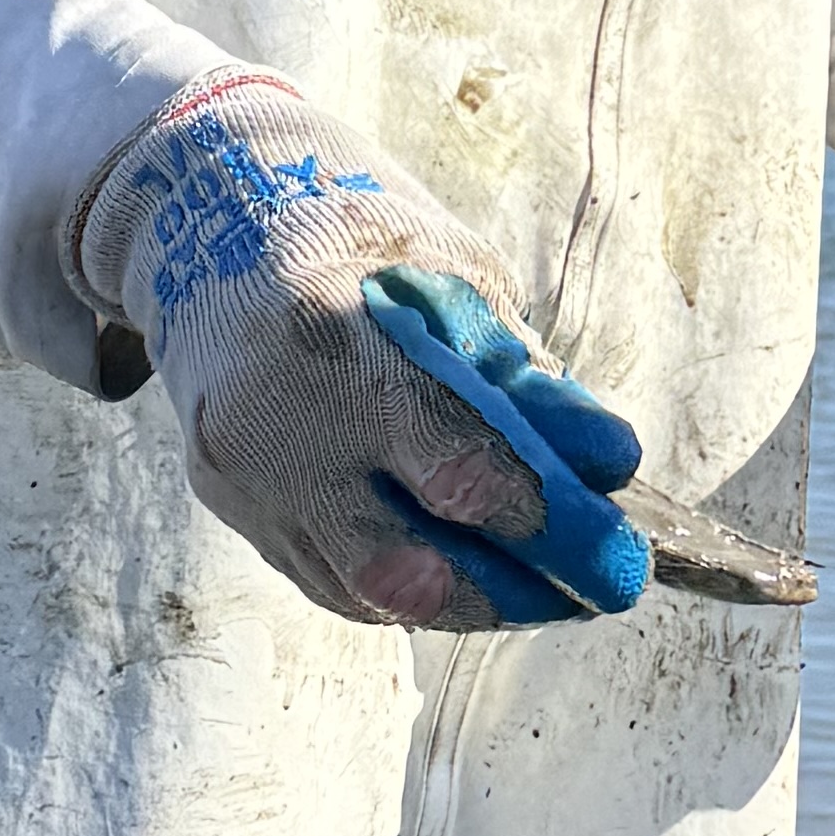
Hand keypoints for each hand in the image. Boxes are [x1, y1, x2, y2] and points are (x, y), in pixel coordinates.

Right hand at [76, 81, 648, 632]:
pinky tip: (470, 570)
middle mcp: (281, 424)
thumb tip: (605, 466)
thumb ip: (519, 376)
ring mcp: (248, 479)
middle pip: (406, 563)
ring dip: (477, 600)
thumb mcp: (454, 277)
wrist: (212, 234)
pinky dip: (413, 590)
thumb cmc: (360, 247)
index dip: (551, 517)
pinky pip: (334, 585)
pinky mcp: (233, 509)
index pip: (458, 463)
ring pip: (373, 593)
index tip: (622, 544)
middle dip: (521, 590)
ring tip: (548, 583)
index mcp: (340, 340)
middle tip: (600, 587)